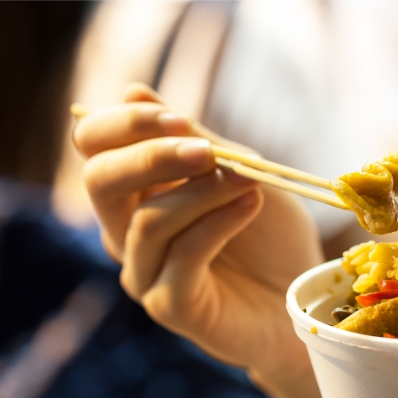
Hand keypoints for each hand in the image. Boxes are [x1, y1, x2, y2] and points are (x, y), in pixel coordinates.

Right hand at [73, 84, 322, 376]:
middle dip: (151, 155)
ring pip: (149, 221)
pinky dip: (217, 226)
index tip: (178, 118)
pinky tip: (250, 206)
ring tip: (250, 182)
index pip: (94, 147)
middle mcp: (128, 232)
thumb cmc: (272, 238)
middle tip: (205, 150)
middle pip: (99, 181)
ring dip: (202, 192)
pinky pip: (182, 259)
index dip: (126, 125)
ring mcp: (145, 272)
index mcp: (136, 193)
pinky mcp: (170, 306)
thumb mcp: (240, 176)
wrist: (303, 299)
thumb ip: (196, 141)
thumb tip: (134, 91)